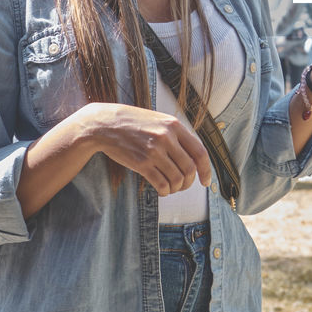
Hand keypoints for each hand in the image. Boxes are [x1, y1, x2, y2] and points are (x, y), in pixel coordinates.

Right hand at [78, 103, 211, 196]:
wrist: (105, 124)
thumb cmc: (134, 123)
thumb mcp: (159, 121)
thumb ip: (177, 135)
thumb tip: (194, 157)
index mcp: (174, 126)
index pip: (200, 152)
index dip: (206, 170)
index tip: (206, 181)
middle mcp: (166, 138)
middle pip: (189, 169)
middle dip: (189, 183)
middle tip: (184, 186)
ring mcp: (154, 151)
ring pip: (176, 179)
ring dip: (176, 188)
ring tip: (171, 188)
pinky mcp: (141, 163)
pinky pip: (161, 184)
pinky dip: (165, 191)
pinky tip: (162, 190)